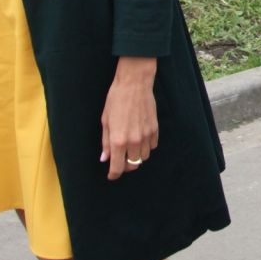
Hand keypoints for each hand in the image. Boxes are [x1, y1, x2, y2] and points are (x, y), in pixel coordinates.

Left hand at [100, 58, 157, 178]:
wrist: (135, 84)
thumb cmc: (116, 99)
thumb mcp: (105, 121)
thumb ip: (105, 142)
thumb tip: (105, 158)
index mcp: (118, 140)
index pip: (117, 168)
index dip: (113, 174)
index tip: (111, 175)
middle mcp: (134, 141)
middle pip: (132, 165)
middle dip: (125, 166)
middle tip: (120, 160)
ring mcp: (146, 136)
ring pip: (143, 157)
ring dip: (136, 156)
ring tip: (130, 148)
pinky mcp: (155, 129)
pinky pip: (152, 146)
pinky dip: (146, 147)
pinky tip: (140, 139)